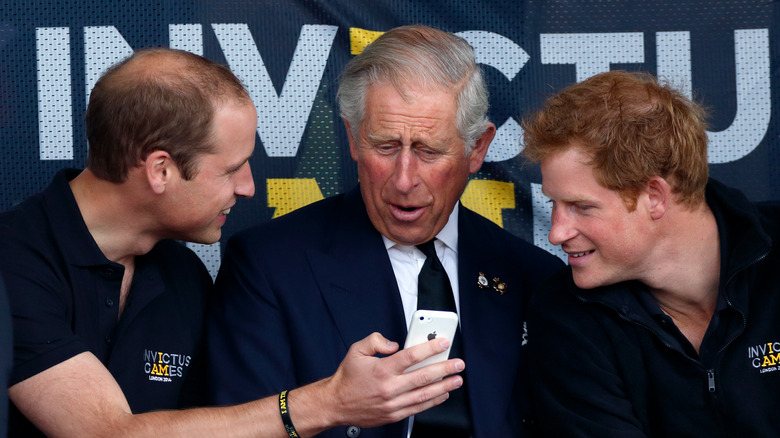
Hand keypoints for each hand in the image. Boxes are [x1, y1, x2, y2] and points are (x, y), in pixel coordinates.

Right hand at [322, 332, 464, 427]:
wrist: (335, 404)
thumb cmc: (347, 378)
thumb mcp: (356, 351)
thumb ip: (376, 341)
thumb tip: (394, 344)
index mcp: (382, 369)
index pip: (411, 356)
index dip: (430, 348)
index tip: (444, 343)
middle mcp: (389, 387)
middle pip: (423, 376)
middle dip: (444, 369)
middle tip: (458, 364)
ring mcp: (393, 403)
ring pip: (424, 394)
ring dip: (444, 387)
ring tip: (457, 379)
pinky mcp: (394, 415)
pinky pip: (418, 408)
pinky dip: (433, 401)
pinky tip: (442, 394)